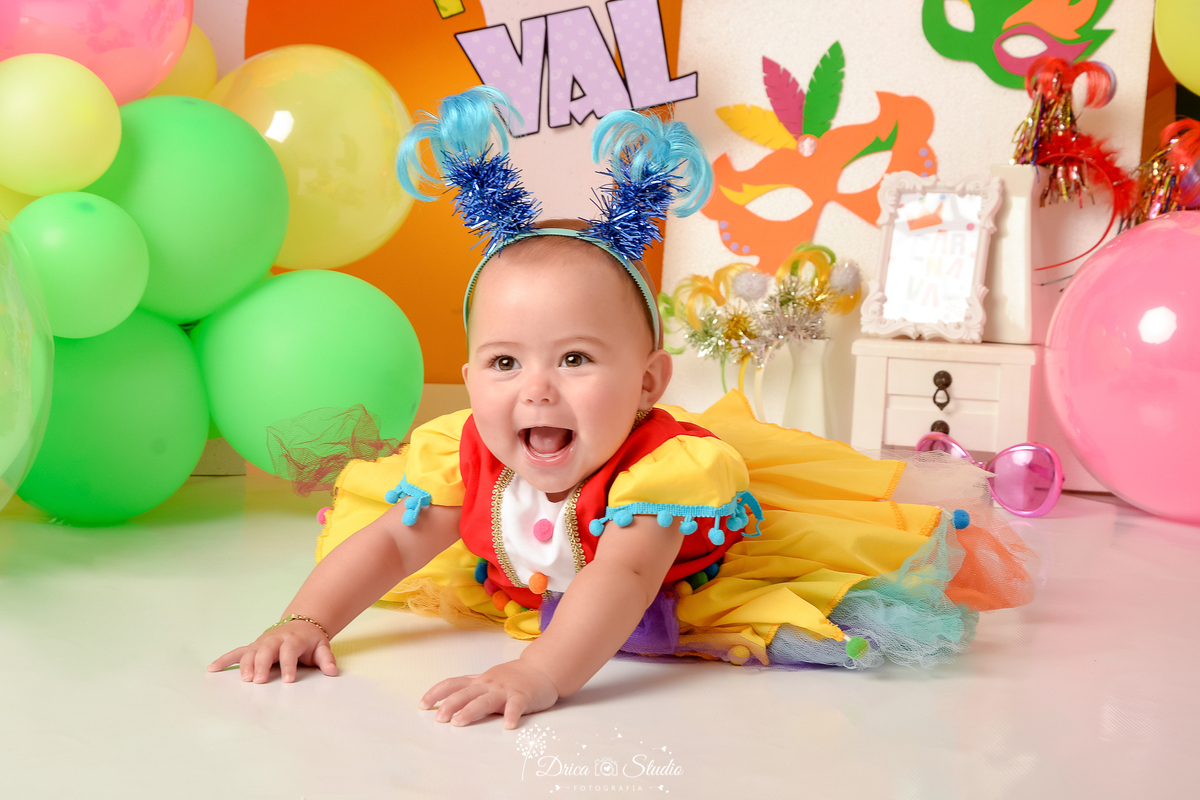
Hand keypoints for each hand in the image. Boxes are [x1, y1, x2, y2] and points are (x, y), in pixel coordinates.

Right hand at [207, 620, 337, 683]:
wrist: (301, 623)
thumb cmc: (310, 640)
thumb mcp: (322, 646)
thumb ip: (327, 659)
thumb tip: (332, 672)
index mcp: (292, 640)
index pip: (289, 652)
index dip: (289, 665)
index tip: (288, 680)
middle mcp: (274, 640)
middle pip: (266, 651)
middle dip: (261, 665)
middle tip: (258, 680)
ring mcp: (261, 643)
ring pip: (249, 653)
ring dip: (244, 665)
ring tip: (243, 679)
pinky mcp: (252, 647)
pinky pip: (235, 653)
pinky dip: (224, 660)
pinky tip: (212, 669)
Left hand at [420, 659, 558, 728]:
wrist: (542, 669)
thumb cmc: (513, 678)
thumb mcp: (489, 680)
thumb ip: (471, 690)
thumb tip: (446, 704)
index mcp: (479, 681)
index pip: (452, 684)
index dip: (436, 693)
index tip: (422, 704)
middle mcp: (489, 684)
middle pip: (466, 693)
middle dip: (450, 705)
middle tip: (439, 718)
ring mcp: (505, 690)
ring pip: (485, 700)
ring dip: (471, 711)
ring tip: (459, 722)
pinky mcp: (523, 697)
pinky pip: (516, 706)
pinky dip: (511, 715)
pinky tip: (507, 726)